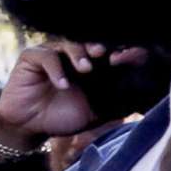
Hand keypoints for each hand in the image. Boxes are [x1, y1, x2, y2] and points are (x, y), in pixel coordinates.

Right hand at [0, 40, 150, 153]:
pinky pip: (46, 56)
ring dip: (80, 53)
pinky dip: (56, 68)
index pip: (109, 53)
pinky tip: (62, 84)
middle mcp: (72, 56)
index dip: (121, 54)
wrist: (29, 127)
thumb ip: (114, 102)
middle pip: (90, 43)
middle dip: (102, 48)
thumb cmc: (61, 118)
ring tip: (86, 69)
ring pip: (69, 43)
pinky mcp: (32, 57)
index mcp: (91, 66)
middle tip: (111, 56)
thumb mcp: (94, 113)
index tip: (134, 58)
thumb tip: (141, 94)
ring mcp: (52, 54)